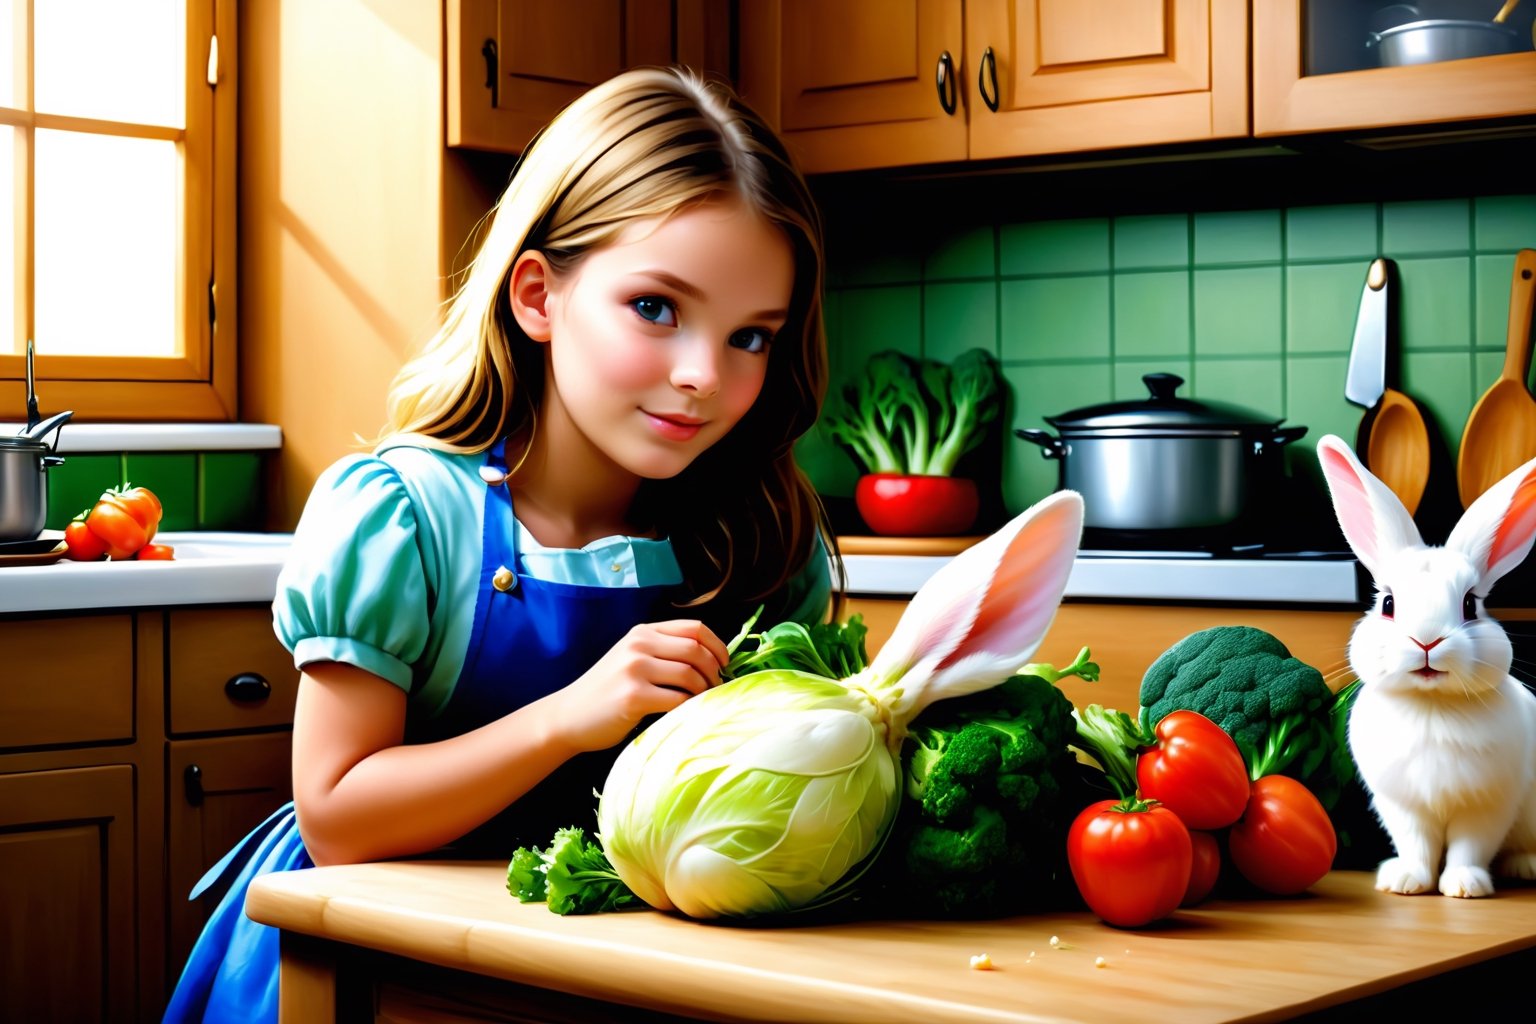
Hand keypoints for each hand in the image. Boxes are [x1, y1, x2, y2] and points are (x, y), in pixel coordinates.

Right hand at [550, 620, 728, 752]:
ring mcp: (634, 669)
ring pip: (690, 674)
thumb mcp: (631, 658)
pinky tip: (686, 713)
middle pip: (695, 650)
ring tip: (703, 702)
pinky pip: (677, 699)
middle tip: (716, 688)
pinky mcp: (633, 696)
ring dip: (704, 691)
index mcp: (642, 632)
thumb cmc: (606, 691)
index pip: (694, 628)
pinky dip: (689, 707)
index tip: (725, 664)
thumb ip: (662, 652)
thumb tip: (711, 661)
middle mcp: (638, 645)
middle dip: (714, 671)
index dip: (717, 645)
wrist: (568, 716)